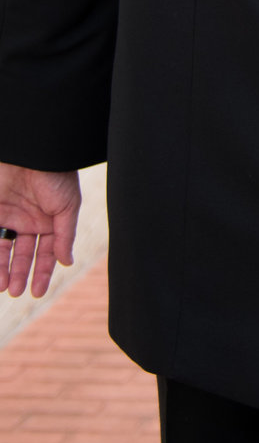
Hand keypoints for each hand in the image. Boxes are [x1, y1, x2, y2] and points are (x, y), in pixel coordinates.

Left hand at [0, 166, 80, 299]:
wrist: (33, 151)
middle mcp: (27, 221)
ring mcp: (8, 215)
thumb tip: (66, 262)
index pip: (45, 252)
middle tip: (15, 291)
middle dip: (19, 273)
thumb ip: (64, 236)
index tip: (37, 291)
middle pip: (21, 253)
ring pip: (3, 249)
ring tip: (2, 286)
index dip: (42, 271)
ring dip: (2, 268)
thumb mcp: (67, 207)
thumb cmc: (55, 175)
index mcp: (48, 221)